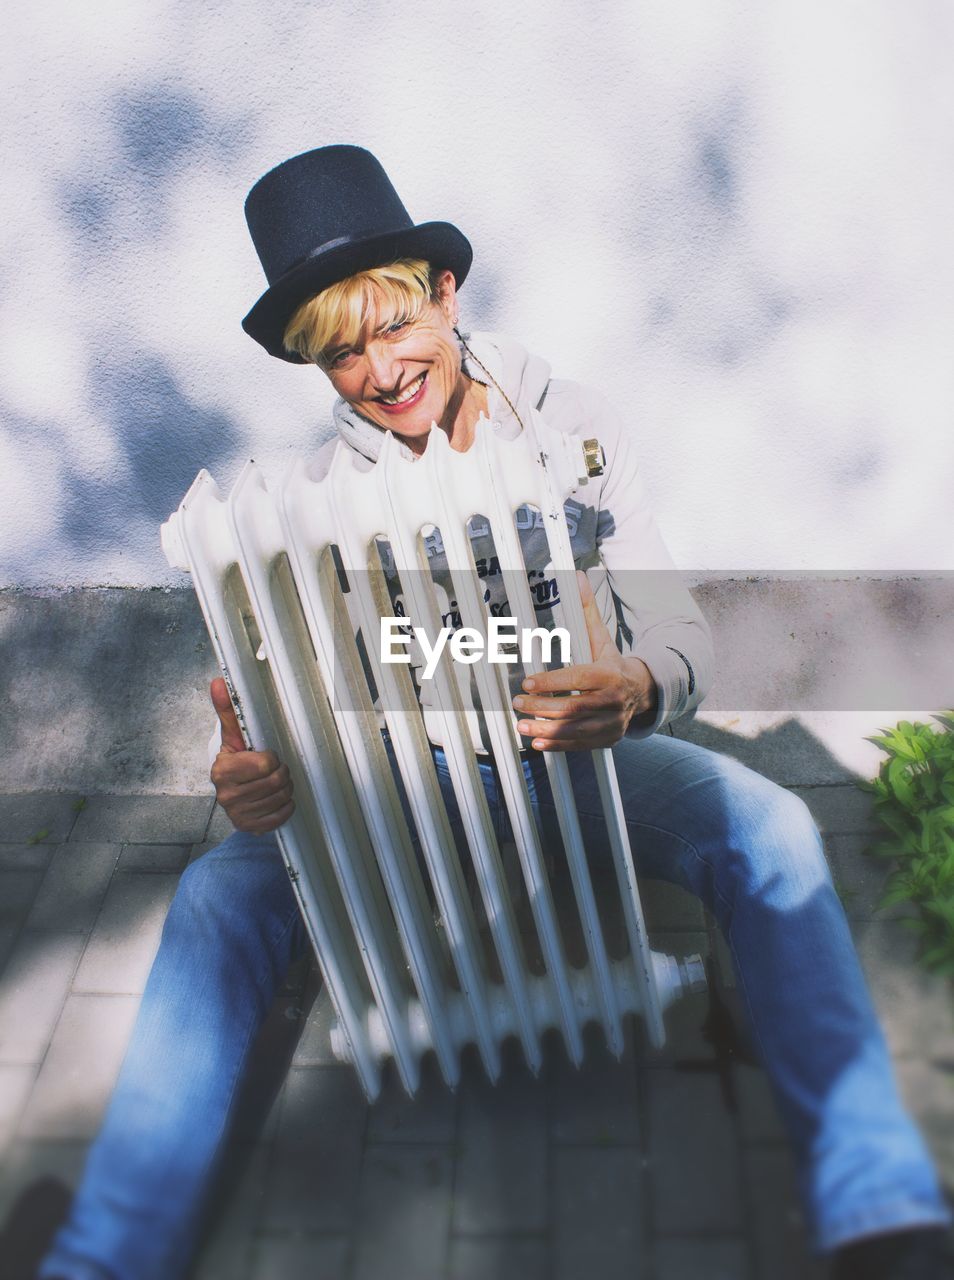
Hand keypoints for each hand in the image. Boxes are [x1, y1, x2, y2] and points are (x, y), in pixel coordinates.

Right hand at [209, 678, 294, 832]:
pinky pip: (280, 816)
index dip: (272, 758)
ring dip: (285, 789)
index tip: (266, 756)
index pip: (266, 763)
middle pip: (276, 782)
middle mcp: (226, 795)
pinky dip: (285, 807)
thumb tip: (218, 682)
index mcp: (222, 770)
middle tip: (275, 770)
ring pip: (281, 798)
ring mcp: (236, 814)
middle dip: (282, 773)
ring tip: (276, 783)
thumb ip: (228, 710)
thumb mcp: (233, 736)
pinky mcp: (248, 827)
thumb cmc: (237, 760)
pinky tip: (277, 799)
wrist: (231, 790)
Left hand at [511, 572, 657, 750]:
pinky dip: (558, 745)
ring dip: (546, 730)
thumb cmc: (612, 663)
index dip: (552, 682)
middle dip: (542, 707)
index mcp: (609, 674)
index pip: (578, 678)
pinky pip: (581, 745)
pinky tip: (537, 742)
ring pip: (575, 729)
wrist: (642, 692)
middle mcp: (613, 700)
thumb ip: (586, 611)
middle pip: (573, 707)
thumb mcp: (601, 638)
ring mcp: (612, 722)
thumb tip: (578, 577)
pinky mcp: (608, 738)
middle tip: (517, 704)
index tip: (527, 683)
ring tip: (522, 726)